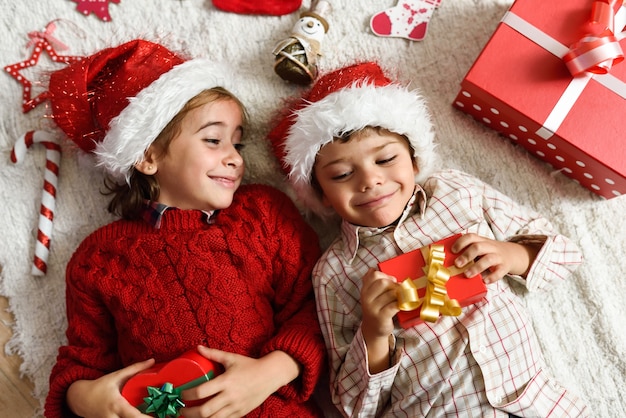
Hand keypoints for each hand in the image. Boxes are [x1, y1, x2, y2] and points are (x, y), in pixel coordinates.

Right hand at [66, 358, 155, 417]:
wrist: (79, 398)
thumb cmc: (100, 386)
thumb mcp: (116, 375)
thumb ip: (135, 369)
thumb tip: (152, 360)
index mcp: (116, 404)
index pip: (132, 415)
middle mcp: (112, 417)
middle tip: (163, 417)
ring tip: (156, 416)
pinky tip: (143, 417)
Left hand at [180, 346, 299, 417]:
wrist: (270, 375)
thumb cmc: (249, 365)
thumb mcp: (231, 358)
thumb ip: (214, 353)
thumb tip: (198, 347)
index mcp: (226, 381)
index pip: (201, 391)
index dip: (187, 395)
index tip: (180, 395)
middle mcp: (230, 396)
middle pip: (204, 411)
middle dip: (188, 413)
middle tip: (180, 410)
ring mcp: (236, 407)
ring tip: (189, 416)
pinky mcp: (241, 413)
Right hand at [360, 268, 398, 372]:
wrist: (373, 330)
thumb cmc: (376, 309)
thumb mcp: (371, 294)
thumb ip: (371, 281)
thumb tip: (373, 269)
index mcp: (364, 290)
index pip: (374, 275)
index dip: (386, 275)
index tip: (392, 281)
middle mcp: (366, 298)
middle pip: (383, 283)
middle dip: (394, 285)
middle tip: (399, 291)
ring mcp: (373, 308)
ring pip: (391, 294)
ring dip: (400, 295)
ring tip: (402, 299)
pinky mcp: (381, 317)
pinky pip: (394, 305)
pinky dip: (402, 304)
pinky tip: (403, 305)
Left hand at [452, 233, 537, 282]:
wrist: (513, 254)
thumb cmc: (489, 253)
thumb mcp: (480, 248)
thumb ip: (468, 252)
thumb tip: (448, 262)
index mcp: (481, 241)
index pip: (471, 237)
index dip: (461, 242)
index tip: (453, 251)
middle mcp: (490, 247)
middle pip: (478, 247)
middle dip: (467, 255)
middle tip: (457, 264)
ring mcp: (498, 256)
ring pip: (489, 259)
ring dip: (477, 267)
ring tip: (467, 275)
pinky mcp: (505, 267)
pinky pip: (500, 271)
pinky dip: (492, 277)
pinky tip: (484, 281)